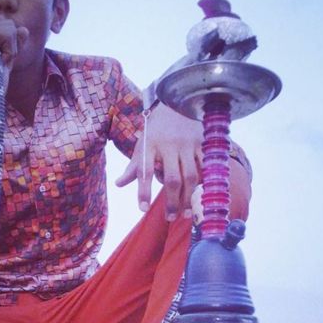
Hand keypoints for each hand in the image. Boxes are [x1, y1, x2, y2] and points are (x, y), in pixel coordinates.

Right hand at [0, 18, 28, 174]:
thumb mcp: (7, 57)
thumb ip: (14, 41)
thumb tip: (23, 28)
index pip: (4, 24)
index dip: (9, 45)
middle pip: (7, 23)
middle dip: (11, 45)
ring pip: (9, 26)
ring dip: (10, 49)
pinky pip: (7, 33)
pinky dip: (9, 50)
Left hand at [116, 103, 202, 219]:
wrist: (177, 104)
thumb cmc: (156, 131)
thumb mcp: (142, 146)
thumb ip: (133, 167)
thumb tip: (118, 184)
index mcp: (150, 145)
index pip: (145, 171)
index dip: (144, 190)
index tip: (142, 208)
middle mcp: (169, 145)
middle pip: (171, 179)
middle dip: (171, 201)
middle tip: (170, 218)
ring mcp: (187, 144)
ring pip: (190, 176)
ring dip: (188, 197)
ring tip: (185, 214)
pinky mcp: (202, 143)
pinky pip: (204, 167)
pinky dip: (203, 182)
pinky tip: (200, 196)